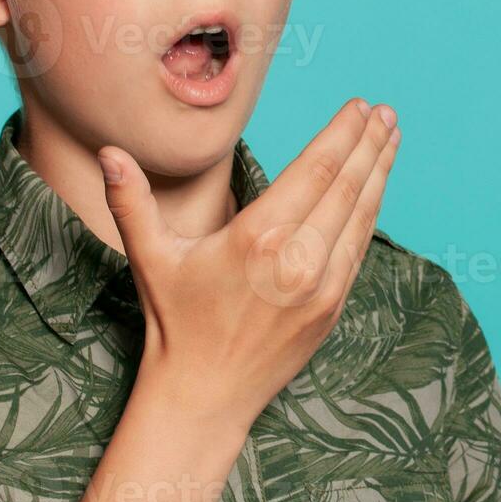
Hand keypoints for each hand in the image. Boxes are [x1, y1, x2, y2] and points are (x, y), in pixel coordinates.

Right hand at [96, 98, 400, 426]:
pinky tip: (376, 189)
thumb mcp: (150, 256)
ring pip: (361, 216)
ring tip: (391, 136)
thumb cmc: (175, 320)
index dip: (343, 133)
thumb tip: (109, 152)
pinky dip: (371, 212)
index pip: (316, 170)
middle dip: (370, 144)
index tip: (360, 105)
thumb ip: (131, 201)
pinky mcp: (333, 308)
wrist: (203, 396)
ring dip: (380, 172)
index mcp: (258, 239)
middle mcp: (298, 261)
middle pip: (347, 187)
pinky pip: (359, 248)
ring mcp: (322, 287)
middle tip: (386, 111)